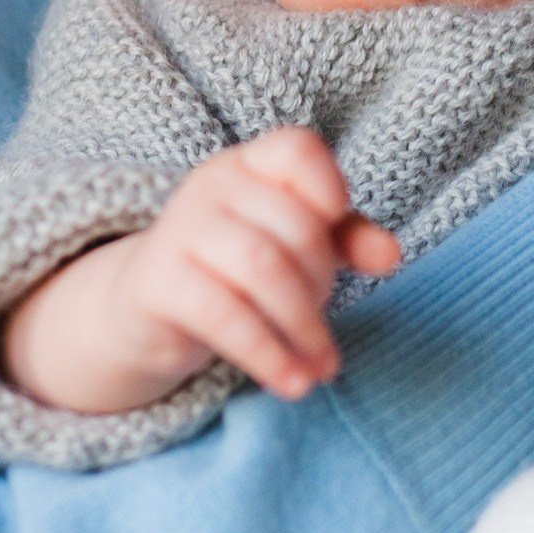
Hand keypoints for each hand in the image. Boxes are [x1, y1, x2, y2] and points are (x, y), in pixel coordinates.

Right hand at [0, 128, 400, 416]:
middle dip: (322, 284)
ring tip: (322, 369)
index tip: (336, 226)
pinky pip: (224, 315)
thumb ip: (346, 239)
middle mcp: (210, 186)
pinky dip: (268, 354)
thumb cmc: (233, 270)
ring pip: (263, 269)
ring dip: (304, 327)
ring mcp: (178, 230)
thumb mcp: (292, 247)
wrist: (143, 310)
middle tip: (322, 328)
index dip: (328, 187)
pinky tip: (292, 383)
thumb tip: (390, 255)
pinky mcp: (157, 283)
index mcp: (248, 165)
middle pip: (293, 226)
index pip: (296, 150)